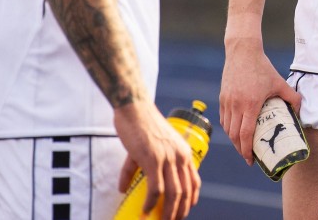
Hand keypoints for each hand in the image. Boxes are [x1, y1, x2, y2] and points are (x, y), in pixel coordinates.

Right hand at [113, 99, 200, 219]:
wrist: (134, 108)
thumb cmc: (140, 126)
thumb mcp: (149, 148)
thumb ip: (139, 169)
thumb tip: (123, 189)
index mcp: (184, 153)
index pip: (194, 181)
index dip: (190, 199)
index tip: (184, 211)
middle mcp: (180, 156)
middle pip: (185, 191)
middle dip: (179, 211)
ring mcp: (168, 158)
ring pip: (174, 193)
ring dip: (168, 212)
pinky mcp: (153, 159)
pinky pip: (156, 188)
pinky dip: (151, 203)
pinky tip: (145, 211)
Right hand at [219, 37, 301, 163]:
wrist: (243, 52)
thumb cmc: (263, 67)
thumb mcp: (280, 82)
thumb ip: (292, 98)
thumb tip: (300, 111)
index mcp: (251, 103)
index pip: (246, 134)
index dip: (247, 150)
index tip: (251, 160)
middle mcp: (236, 105)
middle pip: (235, 135)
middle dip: (241, 149)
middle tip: (248, 157)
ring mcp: (227, 102)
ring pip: (228, 128)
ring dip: (234, 140)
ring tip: (243, 146)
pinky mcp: (222, 98)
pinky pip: (224, 119)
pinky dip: (229, 128)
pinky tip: (236, 131)